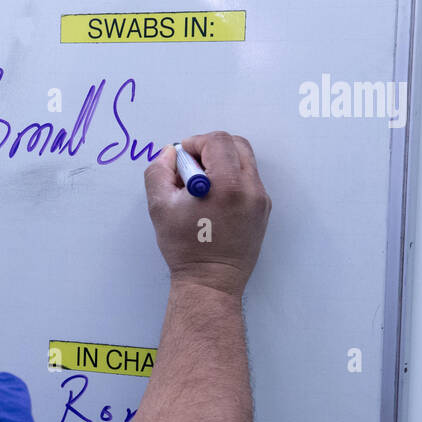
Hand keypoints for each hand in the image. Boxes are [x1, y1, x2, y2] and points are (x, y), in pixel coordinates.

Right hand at [143, 132, 271, 297]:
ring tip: (203, 185)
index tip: (182, 157)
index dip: (195, 142)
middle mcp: (250, 188)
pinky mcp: (263, 209)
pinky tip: (214, 200)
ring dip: (222, 162)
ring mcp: (260, 199)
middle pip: (236, 144)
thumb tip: (169, 154)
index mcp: (226, 184)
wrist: (211, 280)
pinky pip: (248, 179)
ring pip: (244, 161)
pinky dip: (230, 178)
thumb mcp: (159, 207)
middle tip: (192, 166)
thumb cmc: (186, 248)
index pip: (217, 141)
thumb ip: (158, 172)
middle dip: (211, 147)